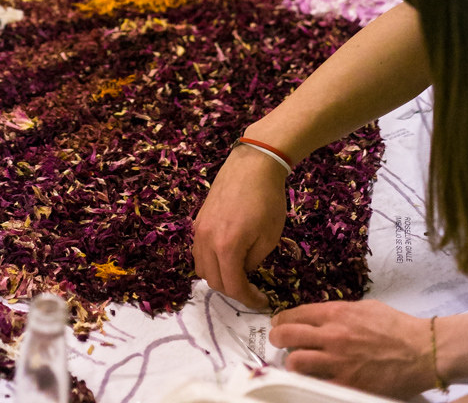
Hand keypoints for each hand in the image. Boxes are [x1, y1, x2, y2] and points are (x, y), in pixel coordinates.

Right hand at [192, 144, 286, 308]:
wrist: (253, 165)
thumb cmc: (267, 200)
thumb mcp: (269, 237)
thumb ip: (253, 262)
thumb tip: (244, 271)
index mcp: (226, 247)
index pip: (233, 287)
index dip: (249, 300)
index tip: (262, 302)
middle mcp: (206, 240)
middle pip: (214, 281)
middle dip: (233, 290)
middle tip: (252, 290)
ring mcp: (199, 229)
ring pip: (201, 268)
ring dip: (219, 276)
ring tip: (238, 273)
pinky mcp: (198, 220)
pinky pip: (198, 251)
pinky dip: (210, 260)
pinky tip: (227, 255)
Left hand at [269, 300, 433, 398]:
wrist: (421, 350)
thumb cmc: (397, 327)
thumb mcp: (365, 308)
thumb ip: (341, 312)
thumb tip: (324, 317)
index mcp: (336, 313)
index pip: (296, 314)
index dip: (283, 319)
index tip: (279, 323)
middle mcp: (332, 335)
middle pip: (288, 335)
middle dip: (277, 337)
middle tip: (277, 340)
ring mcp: (338, 362)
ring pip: (296, 362)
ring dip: (291, 362)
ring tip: (294, 363)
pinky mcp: (347, 384)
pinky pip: (317, 385)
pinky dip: (311, 382)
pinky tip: (313, 380)